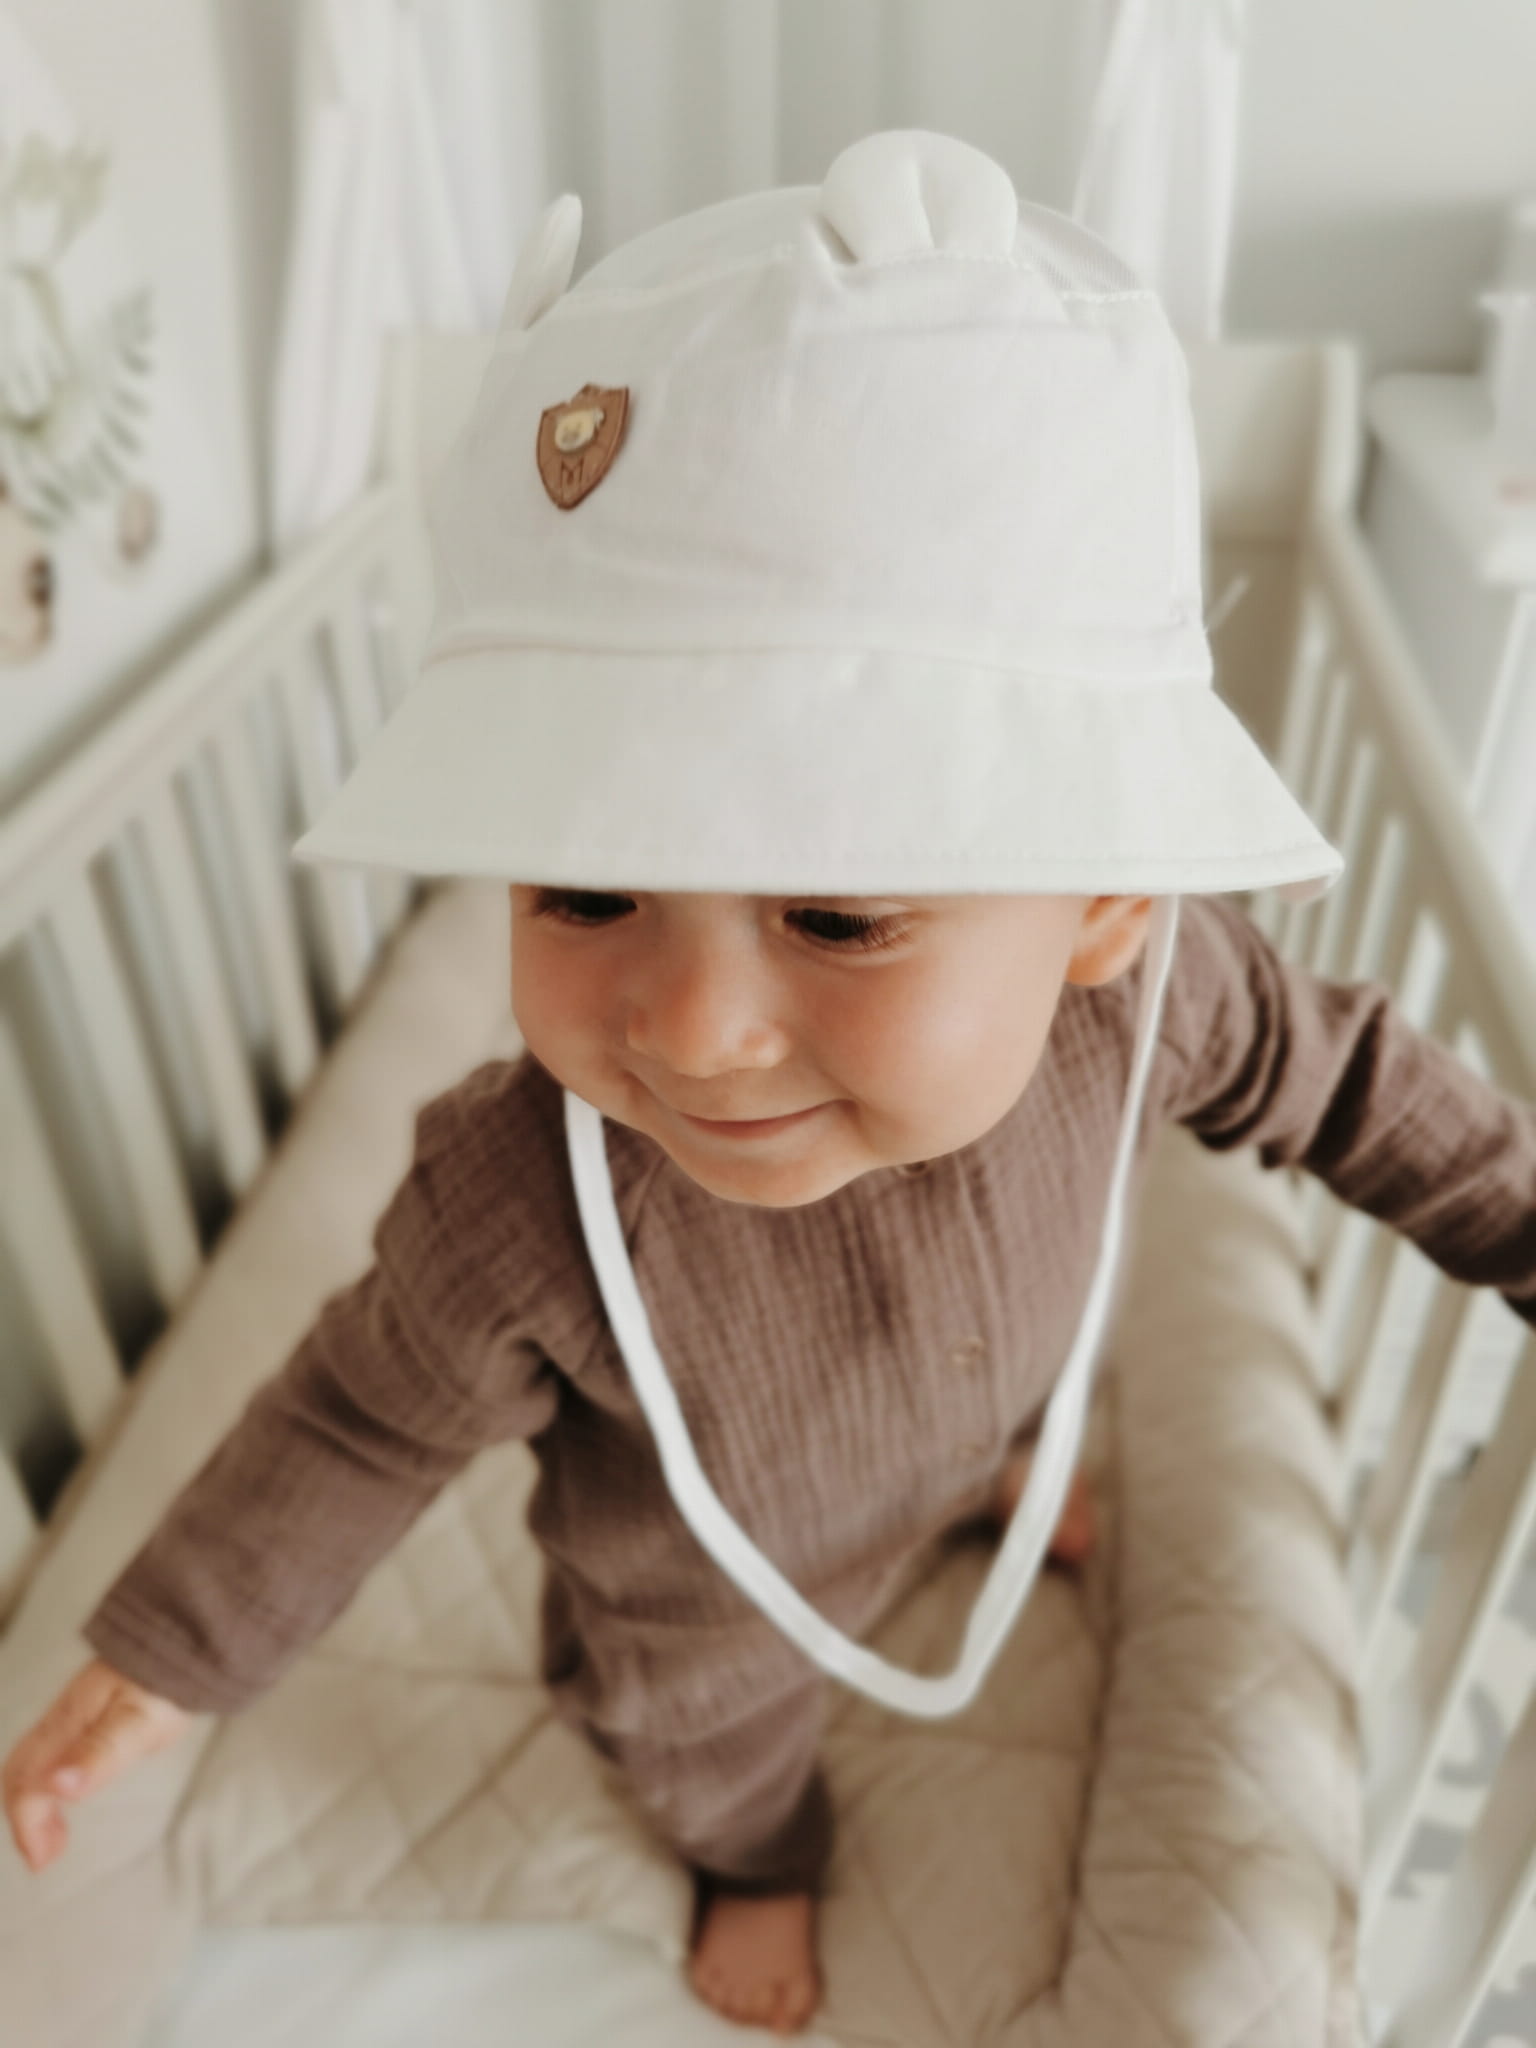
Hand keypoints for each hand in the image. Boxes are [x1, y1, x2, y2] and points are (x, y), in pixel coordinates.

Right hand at [2, 1656, 193, 1871]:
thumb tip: (57, 1788)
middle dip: (24, 1818)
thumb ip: (98, 1755)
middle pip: (20, 1773)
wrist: (185, 1636)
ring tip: (57, 1839)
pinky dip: (50, 1785)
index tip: (43, 1861)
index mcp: (67, 1725)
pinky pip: (52, 1753)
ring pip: (33, 1764)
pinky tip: (72, 1792)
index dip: (27, 1825)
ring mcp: (74, 1715)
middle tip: (45, 1856)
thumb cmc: (164, 1682)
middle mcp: (62, 1720)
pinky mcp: (89, 1714)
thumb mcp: (136, 1723)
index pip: (26, 1782)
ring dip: (35, 1804)